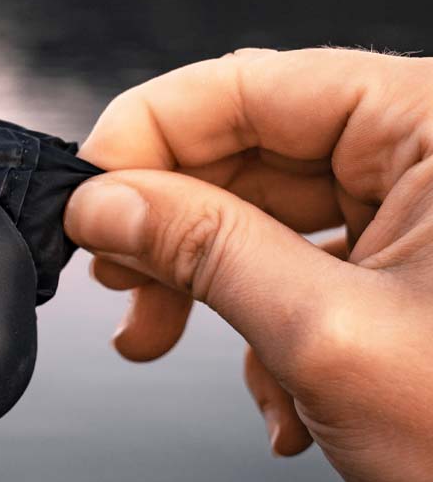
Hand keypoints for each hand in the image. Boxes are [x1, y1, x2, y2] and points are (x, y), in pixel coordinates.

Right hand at [64, 47, 432, 481]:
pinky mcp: (412, 260)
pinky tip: (277, 396)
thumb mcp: (325, 336)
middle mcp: (428, 149)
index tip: (84, 200)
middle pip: (248, 151)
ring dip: (208, 288)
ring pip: (266, 214)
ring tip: (163, 344)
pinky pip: (304, 262)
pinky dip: (264, 325)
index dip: (146, 137)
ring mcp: (421, 206)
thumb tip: (102, 203)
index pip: (248, 86)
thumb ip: (203, 250)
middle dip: (170, 228)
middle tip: (118, 285)